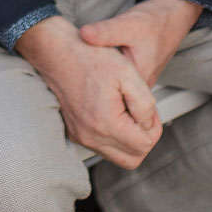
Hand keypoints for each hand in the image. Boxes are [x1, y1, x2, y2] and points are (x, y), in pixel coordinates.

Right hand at [17, 17, 161, 167]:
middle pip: (133, 159)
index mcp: (105, 123)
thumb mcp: (128, 73)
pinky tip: (115, 115)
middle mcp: (90, 136)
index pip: (144, 145)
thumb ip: (145, 103)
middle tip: (142, 114)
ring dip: (130, 140)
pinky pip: (102, 147)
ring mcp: (81, 136)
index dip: (154, 126)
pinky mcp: (75, 133)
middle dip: (144, 139)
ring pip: (118, 157)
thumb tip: (147, 124)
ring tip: (128, 113)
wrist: (57, 52)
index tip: (147, 107)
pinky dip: (114, 137)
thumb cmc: (90, 58)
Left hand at [79, 0, 201, 88]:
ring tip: (75, 79)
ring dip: (97, 88)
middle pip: (112, 99)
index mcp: (139, 79)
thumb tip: (83, 34)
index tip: (70, 86)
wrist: (173, 14)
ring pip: (114, 93)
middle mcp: (141, 86)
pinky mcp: (135, 75)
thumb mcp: (127, 24)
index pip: (113, 100)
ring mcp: (139, 82)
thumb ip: (105, 31)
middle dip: (90, 93)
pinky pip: (117, 86)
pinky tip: (88, 74)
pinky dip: (104, 81)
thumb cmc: (154, 20)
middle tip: (67, 86)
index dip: (89, 93)